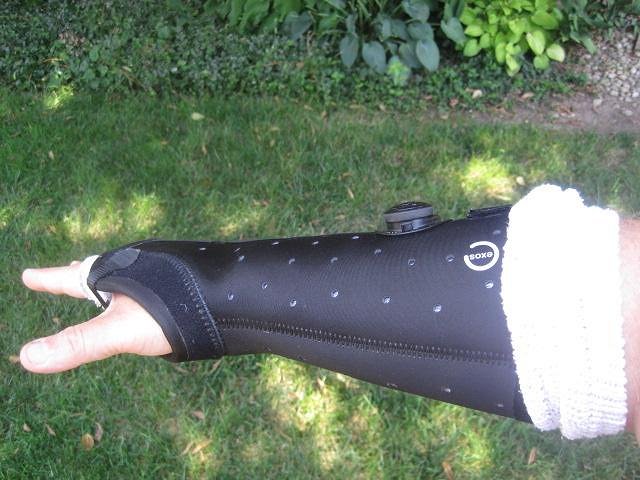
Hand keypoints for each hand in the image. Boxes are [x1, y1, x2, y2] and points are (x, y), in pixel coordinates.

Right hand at [20, 262, 171, 372]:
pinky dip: (141, 287)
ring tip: (108, 287)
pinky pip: (152, 281)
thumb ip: (79, 344)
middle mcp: (135, 267)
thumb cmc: (175, 310)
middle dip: (81, 275)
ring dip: (112, 280)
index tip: (27, 275)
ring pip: (127, 275)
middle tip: (67, 272)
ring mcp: (159, 271)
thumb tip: (27, 357)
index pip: (71, 279)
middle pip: (100, 271)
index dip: (49, 279)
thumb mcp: (122, 330)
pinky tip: (153, 298)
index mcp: (113, 274)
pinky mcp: (182, 278)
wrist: (230, 297)